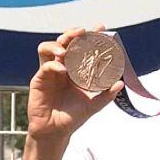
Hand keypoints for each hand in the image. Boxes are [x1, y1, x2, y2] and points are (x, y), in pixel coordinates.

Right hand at [27, 26, 122, 141]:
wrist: (56, 132)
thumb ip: (106, 95)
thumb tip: (120, 83)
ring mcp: (49, 72)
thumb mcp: (93, 105)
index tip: (100, 27)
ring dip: (57, 44)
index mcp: (75, 69)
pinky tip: (62, 70)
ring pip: (48, 48)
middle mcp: (62, 66)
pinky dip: (54, 65)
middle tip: (82, 32)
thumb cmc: (73, 117)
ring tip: (66, 49)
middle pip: (64, 42)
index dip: (90, 36)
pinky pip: (45, 67)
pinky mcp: (39, 80)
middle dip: (72, 34)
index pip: (82, 47)